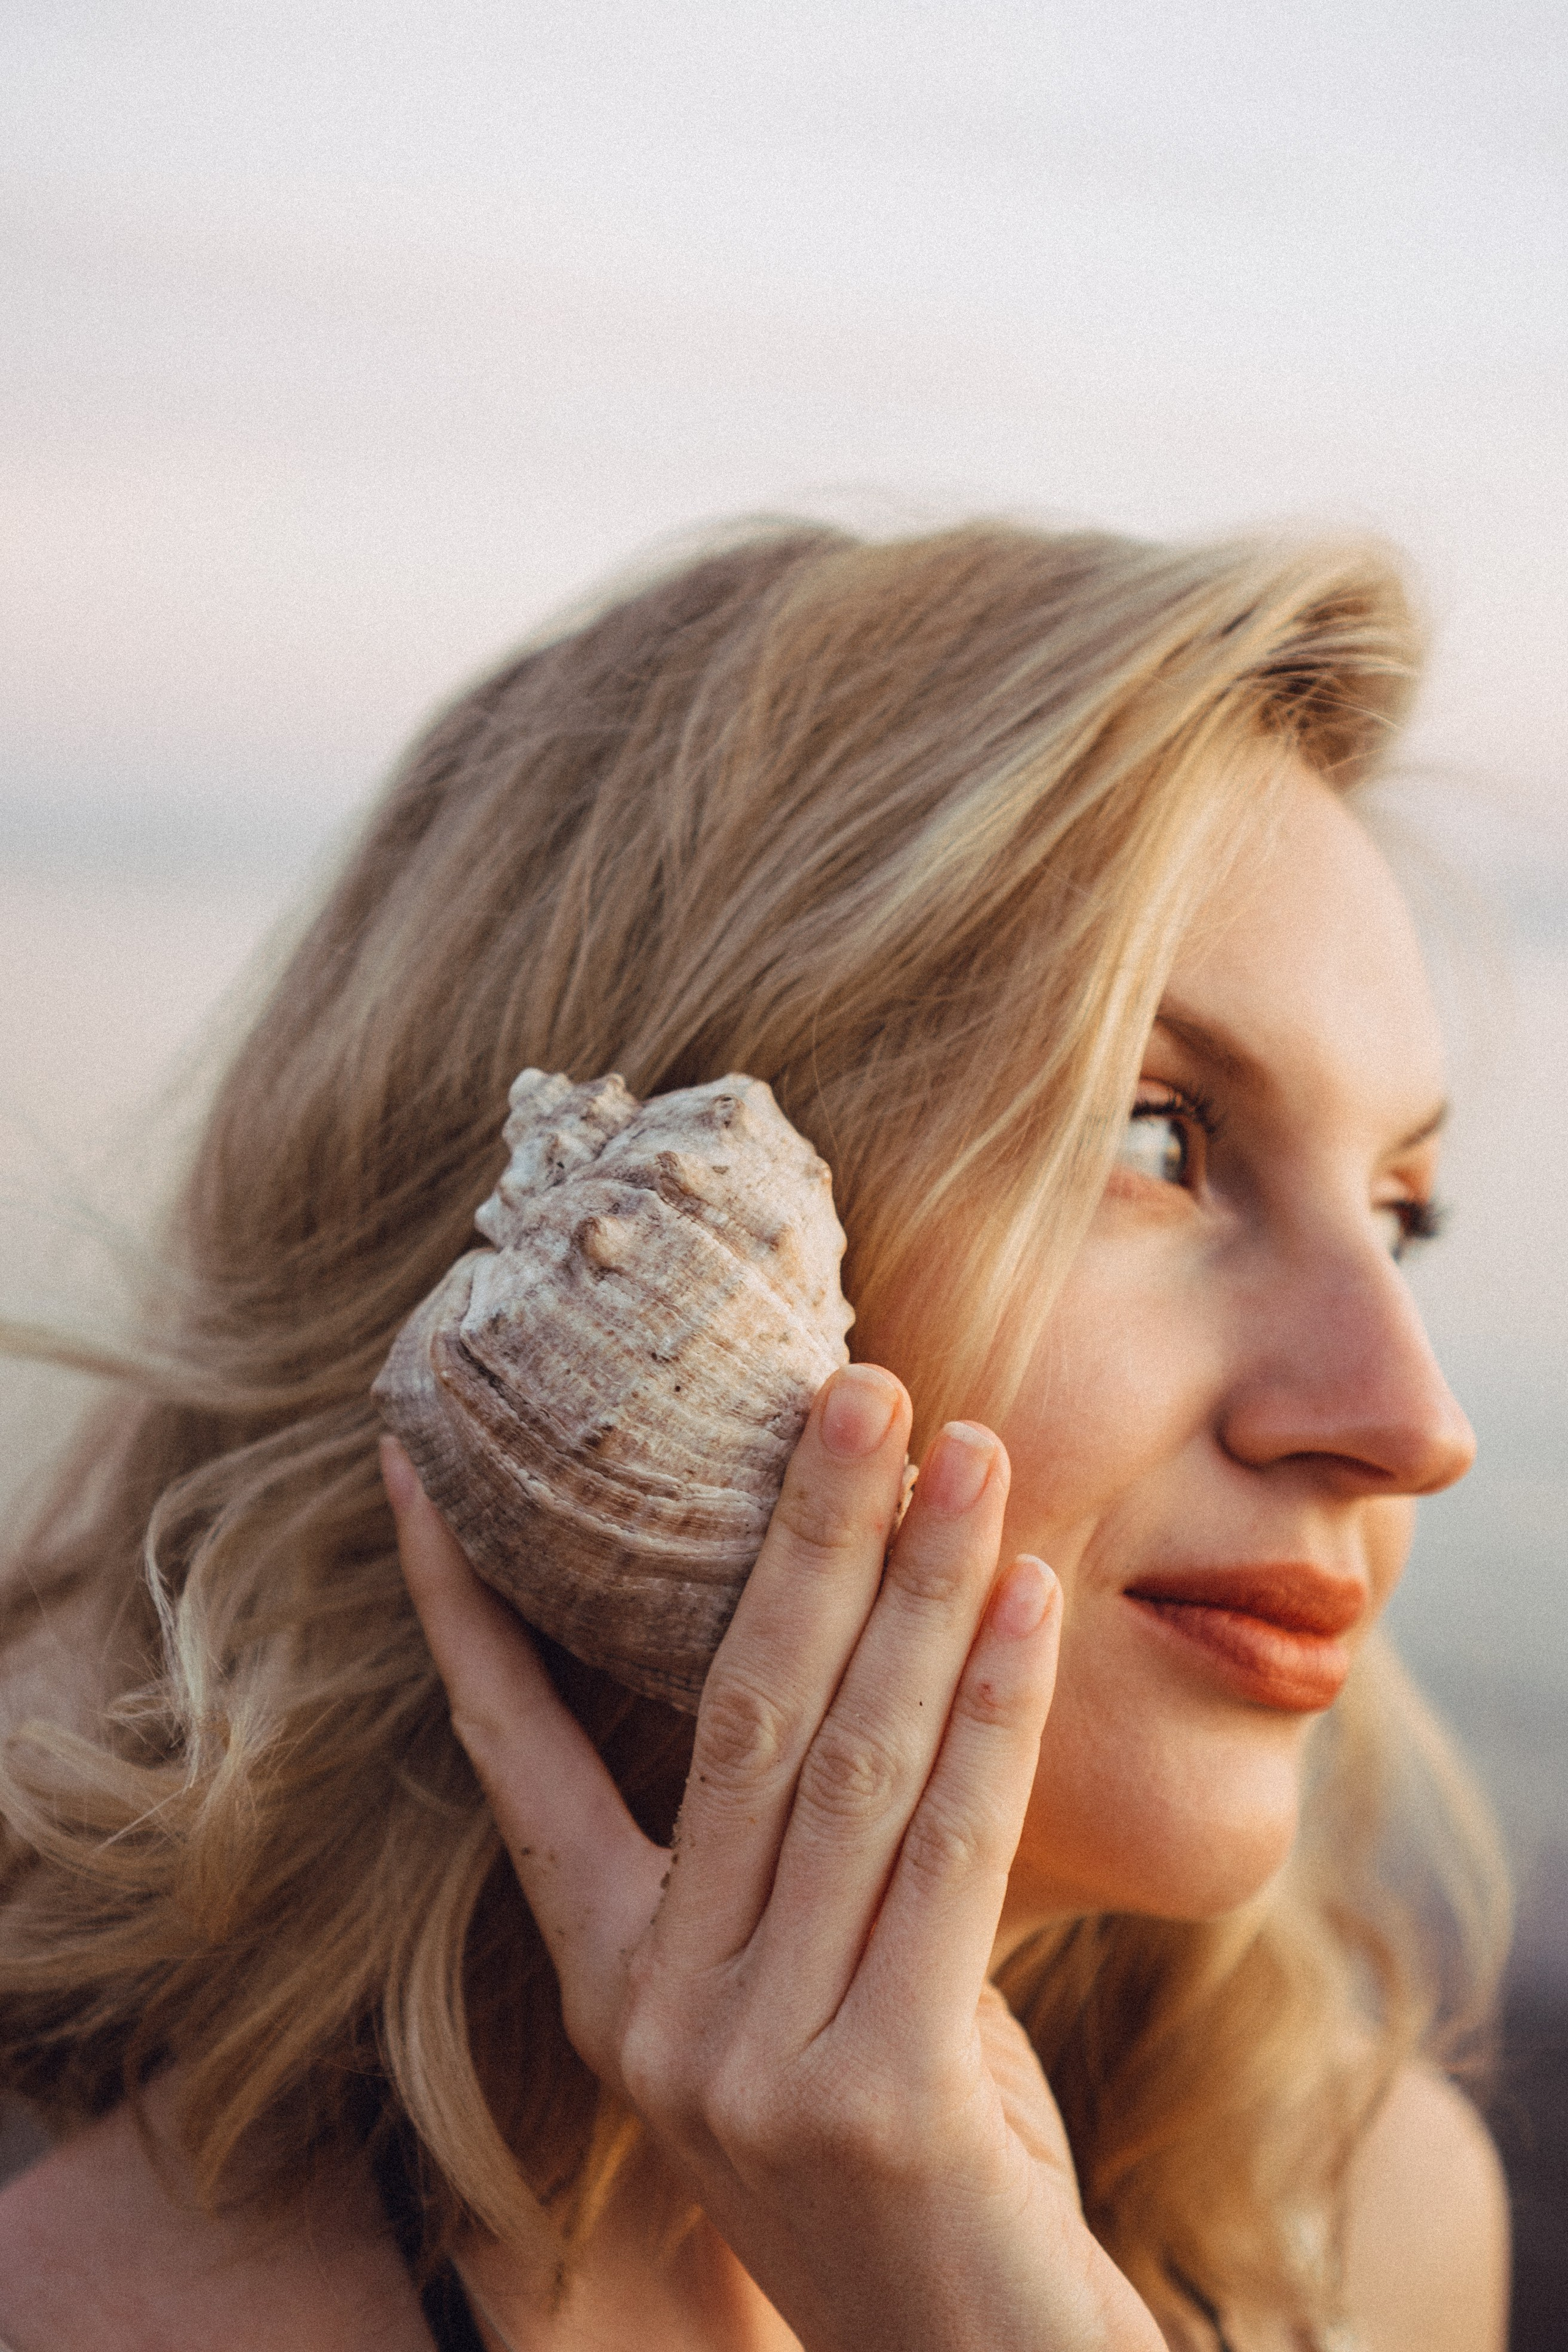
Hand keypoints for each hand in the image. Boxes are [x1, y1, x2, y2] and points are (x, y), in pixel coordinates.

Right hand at [384, 1366, 1161, 2351]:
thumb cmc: (910, 2153)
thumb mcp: (822, 1991)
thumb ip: (815, 1849)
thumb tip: (873, 1624)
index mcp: (611, 1982)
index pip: (514, 1761)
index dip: (466, 1613)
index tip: (426, 1471)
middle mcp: (655, 2017)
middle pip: (730, 1716)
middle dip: (796, 1534)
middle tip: (854, 1382)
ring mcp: (753, 2064)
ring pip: (845, 1762)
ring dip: (916, 1586)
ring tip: (971, 1450)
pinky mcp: (877, 2095)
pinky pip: (947, 1850)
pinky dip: (993, 1708)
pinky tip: (1032, 1597)